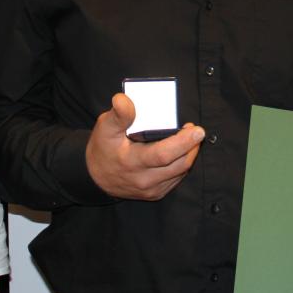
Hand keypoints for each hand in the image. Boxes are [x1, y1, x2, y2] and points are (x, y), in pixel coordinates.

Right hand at [86, 93, 204, 200]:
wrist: (95, 177)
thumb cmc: (103, 148)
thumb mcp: (105, 128)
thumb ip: (118, 114)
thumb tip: (124, 98)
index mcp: (131, 162)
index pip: (163, 155)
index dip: (183, 142)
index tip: (197, 130)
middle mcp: (143, 179)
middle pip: (179, 164)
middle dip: (192, 146)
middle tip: (196, 130)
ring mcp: (151, 189)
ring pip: (181, 172)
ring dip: (190, 154)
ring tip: (191, 138)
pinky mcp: (155, 194)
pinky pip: (176, 178)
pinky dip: (182, 163)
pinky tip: (182, 151)